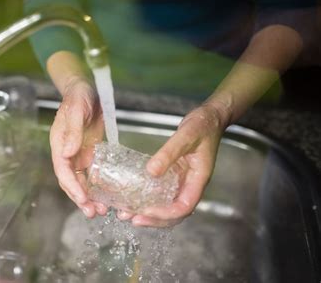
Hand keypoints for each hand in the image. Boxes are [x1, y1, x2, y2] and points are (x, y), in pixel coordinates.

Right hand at [49, 76, 106, 217]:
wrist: (86, 88)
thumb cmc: (78, 96)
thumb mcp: (77, 110)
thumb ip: (73, 132)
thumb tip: (68, 153)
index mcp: (59, 144)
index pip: (63, 170)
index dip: (71, 186)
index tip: (82, 198)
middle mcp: (67, 152)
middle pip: (71, 180)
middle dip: (80, 198)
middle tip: (92, 212)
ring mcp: (78, 153)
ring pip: (81, 180)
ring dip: (89, 196)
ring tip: (100, 210)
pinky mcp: (89, 152)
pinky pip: (91, 173)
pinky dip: (97, 185)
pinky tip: (106, 195)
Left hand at [124, 101, 230, 226]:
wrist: (209, 119)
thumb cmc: (203, 126)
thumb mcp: (186, 136)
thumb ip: (169, 153)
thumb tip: (151, 172)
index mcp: (198, 180)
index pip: (184, 207)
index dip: (165, 214)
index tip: (147, 212)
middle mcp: (191, 185)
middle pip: (175, 214)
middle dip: (154, 219)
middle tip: (132, 218)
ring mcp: (183, 182)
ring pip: (168, 206)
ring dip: (149, 213)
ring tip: (128, 213)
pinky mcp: (176, 176)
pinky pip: (163, 194)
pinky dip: (149, 199)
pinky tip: (134, 198)